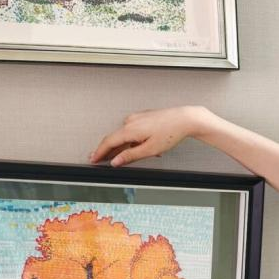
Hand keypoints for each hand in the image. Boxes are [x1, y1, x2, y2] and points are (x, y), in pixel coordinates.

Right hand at [89, 105, 212, 166]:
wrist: (185, 119)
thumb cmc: (171, 132)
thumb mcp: (150, 149)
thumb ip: (130, 156)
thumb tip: (116, 161)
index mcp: (130, 129)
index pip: (108, 142)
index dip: (99, 152)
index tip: (93, 159)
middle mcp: (131, 121)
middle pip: (115, 138)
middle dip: (110, 151)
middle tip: (104, 160)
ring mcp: (137, 118)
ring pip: (126, 135)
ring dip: (129, 146)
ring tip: (144, 154)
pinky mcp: (143, 117)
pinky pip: (134, 130)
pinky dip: (136, 140)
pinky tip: (148, 146)